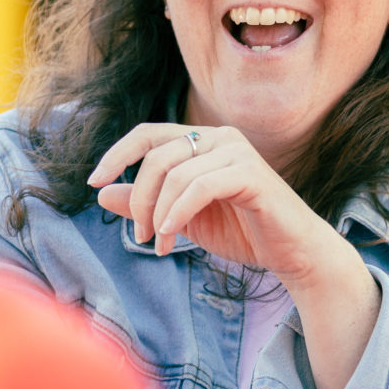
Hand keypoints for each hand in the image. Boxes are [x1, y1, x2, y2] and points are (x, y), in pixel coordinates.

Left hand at [89, 122, 383, 388]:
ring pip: (175, 173)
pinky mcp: (251, 175)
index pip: (148, 134)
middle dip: (139, 198)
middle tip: (140, 235)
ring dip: (158, 214)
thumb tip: (102, 193)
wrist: (293, 254)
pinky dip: (178, 212)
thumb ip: (148, 203)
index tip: (94, 182)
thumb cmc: (243, 232)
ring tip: (161, 245)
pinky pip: (200, 186)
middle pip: (156, 155)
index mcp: (203, 141)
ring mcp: (237, 152)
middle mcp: (220, 137)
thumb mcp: (182, 218)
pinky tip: (171, 235)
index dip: (117, 154)